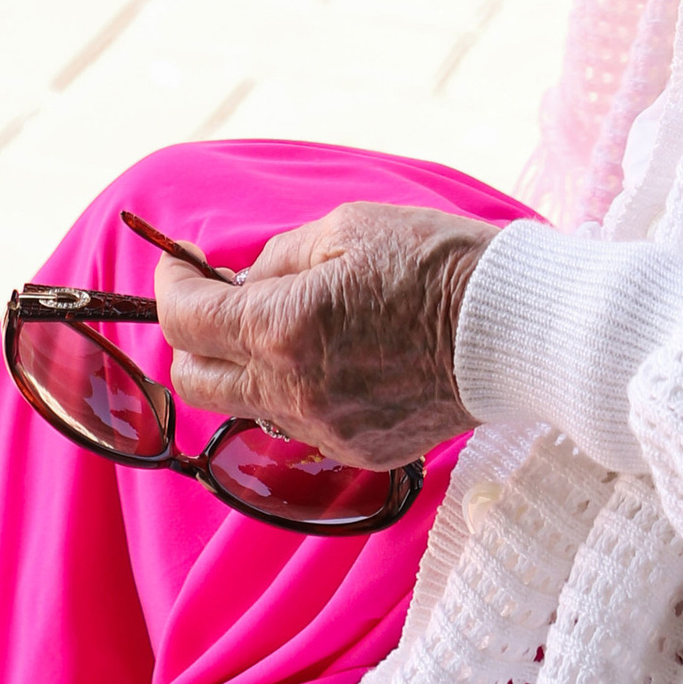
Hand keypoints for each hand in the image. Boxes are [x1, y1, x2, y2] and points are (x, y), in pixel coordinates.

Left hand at [153, 199, 497, 465]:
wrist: (513, 330)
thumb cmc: (434, 262)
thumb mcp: (345, 230)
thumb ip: (277, 260)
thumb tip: (241, 282)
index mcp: (283, 327)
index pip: (185, 321)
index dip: (170, 285)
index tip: (178, 265)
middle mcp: (294, 390)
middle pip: (195, 382)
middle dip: (192, 336)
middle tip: (217, 299)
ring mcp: (326, 430)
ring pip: (244, 408)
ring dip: (242, 367)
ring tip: (282, 326)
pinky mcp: (359, 453)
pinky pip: (296, 426)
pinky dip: (292, 392)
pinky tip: (329, 357)